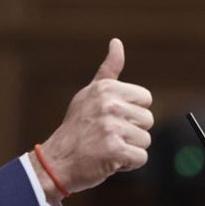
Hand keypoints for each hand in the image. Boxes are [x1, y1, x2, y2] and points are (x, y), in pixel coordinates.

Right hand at [30, 38, 153, 203]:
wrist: (56, 161)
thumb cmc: (76, 127)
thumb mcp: (89, 93)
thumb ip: (108, 70)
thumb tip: (117, 42)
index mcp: (106, 88)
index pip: (145, 98)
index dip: (132, 112)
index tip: (112, 118)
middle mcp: (109, 104)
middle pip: (148, 120)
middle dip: (132, 131)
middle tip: (107, 135)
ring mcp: (112, 127)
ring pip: (145, 140)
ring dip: (129, 148)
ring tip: (107, 147)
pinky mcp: (114, 150)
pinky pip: (141, 157)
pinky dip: (128, 164)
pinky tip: (109, 159)